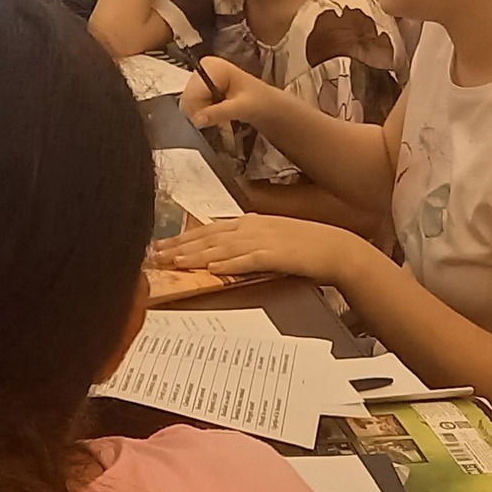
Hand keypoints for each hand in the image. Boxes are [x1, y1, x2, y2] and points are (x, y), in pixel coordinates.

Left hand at [154, 213, 374, 283]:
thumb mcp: (271, 238)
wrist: (335, 248)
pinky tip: (212, 269)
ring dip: (197, 255)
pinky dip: (229, 264)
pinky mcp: (275, 255)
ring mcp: (263, 240)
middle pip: (209, 236)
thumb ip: (247, 241)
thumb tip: (223, 251)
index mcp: (249, 222)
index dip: (183, 237)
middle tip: (156, 254)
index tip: (162, 244)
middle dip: (180, 246)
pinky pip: (247, 260)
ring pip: (222, 248)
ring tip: (175, 262)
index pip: (209, 229)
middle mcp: (252, 227)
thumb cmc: (304, 246)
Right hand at [178, 55, 279, 130]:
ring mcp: (201, 77)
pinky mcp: (202, 87)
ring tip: (221, 114)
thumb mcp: (241, 107)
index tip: (214, 118)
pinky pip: (192, 105)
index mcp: (211, 66)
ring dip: (202, 114)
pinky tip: (216, 112)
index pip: (192, 93)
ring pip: (188, 104)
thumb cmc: (259, 101)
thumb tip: (197, 120)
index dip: (200, 109)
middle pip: (188, 98)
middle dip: (201, 112)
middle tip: (219, 117)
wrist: (268, 104)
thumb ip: (219, 112)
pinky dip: (203, 112)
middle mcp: (202, 68)